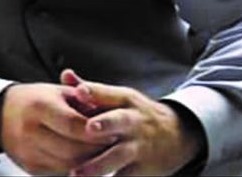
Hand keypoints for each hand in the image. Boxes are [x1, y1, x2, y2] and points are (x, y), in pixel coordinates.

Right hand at [0, 83, 116, 175]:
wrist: (2, 114)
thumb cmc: (37, 99)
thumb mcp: (58, 92)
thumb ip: (83, 101)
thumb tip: (109, 115)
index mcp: (39, 106)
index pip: (73, 125)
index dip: (95, 131)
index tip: (113, 130)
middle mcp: (31, 131)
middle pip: (73, 150)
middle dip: (97, 149)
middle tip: (115, 144)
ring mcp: (29, 152)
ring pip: (69, 165)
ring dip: (90, 162)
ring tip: (105, 152)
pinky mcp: (30, 168)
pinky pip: (60, 171)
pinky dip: (77, 167)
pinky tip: (87, 159)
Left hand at [61, 71, 204, 176]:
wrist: (175, 135)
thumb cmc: (134, 113)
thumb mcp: (119, 97)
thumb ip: (92, 90)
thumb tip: (65, 75)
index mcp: (125, 99)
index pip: (108, 93)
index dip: (93, 91)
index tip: (79, 91)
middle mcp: (133, 121)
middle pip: (119, 121)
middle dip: (105, 124)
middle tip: (88, 128)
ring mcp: (139, 146)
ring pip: (118, 156)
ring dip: (98, 165)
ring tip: (77, 174)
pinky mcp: (142, 170)